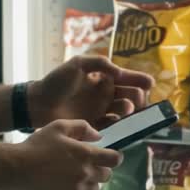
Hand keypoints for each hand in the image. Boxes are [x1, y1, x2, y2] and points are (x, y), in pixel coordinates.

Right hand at [8, 120, 123, 189]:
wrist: (15, 170)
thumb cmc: (36, 146)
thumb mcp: (58, 127)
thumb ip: (82, 128)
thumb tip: (97, 137)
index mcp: (86, 155)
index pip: (114, 160)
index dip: (114, 157)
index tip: (109, 155)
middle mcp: (84, 174)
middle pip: (107, 176)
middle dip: (101, 169)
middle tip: (88, 163)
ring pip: (94, 188)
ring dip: (89, 181)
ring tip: (72, 173)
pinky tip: (58, 182)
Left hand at [28, 56, 154, 128]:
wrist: (39, 103)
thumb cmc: (56, 82)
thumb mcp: (78, 64)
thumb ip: (99, 63)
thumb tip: (120, 72)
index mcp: (103, 79)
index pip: (126, 79)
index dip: (139, 80)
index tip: (150, 82)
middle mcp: (105, 96)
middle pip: (130, 96)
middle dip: (138, 96)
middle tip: (138, 99)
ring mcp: (101, 111)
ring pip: (124, 112)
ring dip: (130, 109)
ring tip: (127, 108)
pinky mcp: (95, 126)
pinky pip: (113, 126)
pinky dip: (120, 124)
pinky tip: (121, 123)